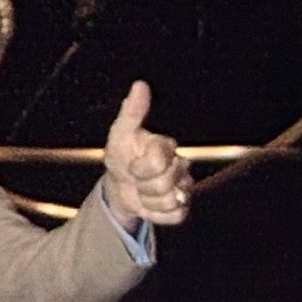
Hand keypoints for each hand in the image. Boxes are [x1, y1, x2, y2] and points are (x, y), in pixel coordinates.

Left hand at [102, 80, 192, 231]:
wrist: (119, 184)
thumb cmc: (121, 155)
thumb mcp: (120, 133)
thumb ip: (132, 111)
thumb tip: (140, 85)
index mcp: (166, 147)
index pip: (158, 160)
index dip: (139, 167)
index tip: (130, 164)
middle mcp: (180, 165)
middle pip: (164, 183)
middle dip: (142, 185)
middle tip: (135, 178)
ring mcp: (183, 187)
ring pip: (170, 201)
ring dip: (147, 200)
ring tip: (141, 190)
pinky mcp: (182, 207)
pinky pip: (174, 216)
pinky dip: (156, 214)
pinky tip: (149, 203)